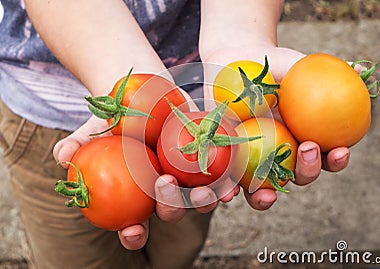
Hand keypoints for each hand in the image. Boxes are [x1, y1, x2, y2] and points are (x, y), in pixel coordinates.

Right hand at [53, 115, 239, 249]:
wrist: (146, 97)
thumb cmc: (116, 120)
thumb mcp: (95, 129)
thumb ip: (78, 145)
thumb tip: (62, 158)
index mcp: (138, 197)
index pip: (134, 226)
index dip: (133, 234)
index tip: (132, 231)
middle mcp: (165, 194)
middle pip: (171, 212)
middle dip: (171, 209)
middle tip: (165, 188)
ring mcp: (189, 179)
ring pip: (199, 198)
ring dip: (204, 201)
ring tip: (205, 192)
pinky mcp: (208, 161)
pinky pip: (220, 174)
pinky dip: (227, 181)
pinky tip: (232, 183)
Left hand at [202, 46, 350, 210]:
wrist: (231, 63)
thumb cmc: (268, 66)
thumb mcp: (296, 65)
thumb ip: (324, 72)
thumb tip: (358, 70)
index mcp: (302, 137)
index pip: (325, 157)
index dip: (335, 161)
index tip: (339, 150)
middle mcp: (281, 154)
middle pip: (299, 176)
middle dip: (307, 171)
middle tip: (306, 148)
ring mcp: (254, 160)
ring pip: (264, 189)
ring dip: (267, 198)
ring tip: (266, 195)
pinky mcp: (227, 161)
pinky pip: (229, 180)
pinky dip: (230, 191)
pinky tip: (227, 193)